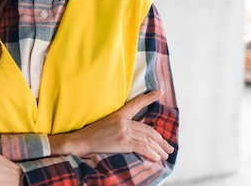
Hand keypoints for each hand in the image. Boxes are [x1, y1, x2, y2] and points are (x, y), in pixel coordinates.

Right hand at [49, 89, 173, 161]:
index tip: (160, 92)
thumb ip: (124, 124)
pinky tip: (157, 158)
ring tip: (165, 155)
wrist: (81, 141)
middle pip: (148, 129)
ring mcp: (123, 131)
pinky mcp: (123, 141)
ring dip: (159, 149)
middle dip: (161, 140)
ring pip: (147, 139)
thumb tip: (140, 124)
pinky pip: (142, 147)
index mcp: (119, 114)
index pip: (137, 103)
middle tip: (169, 147)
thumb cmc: (92, 135)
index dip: (149, 97)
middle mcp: (123, 121)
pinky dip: (152, 154)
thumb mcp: (108, 124)